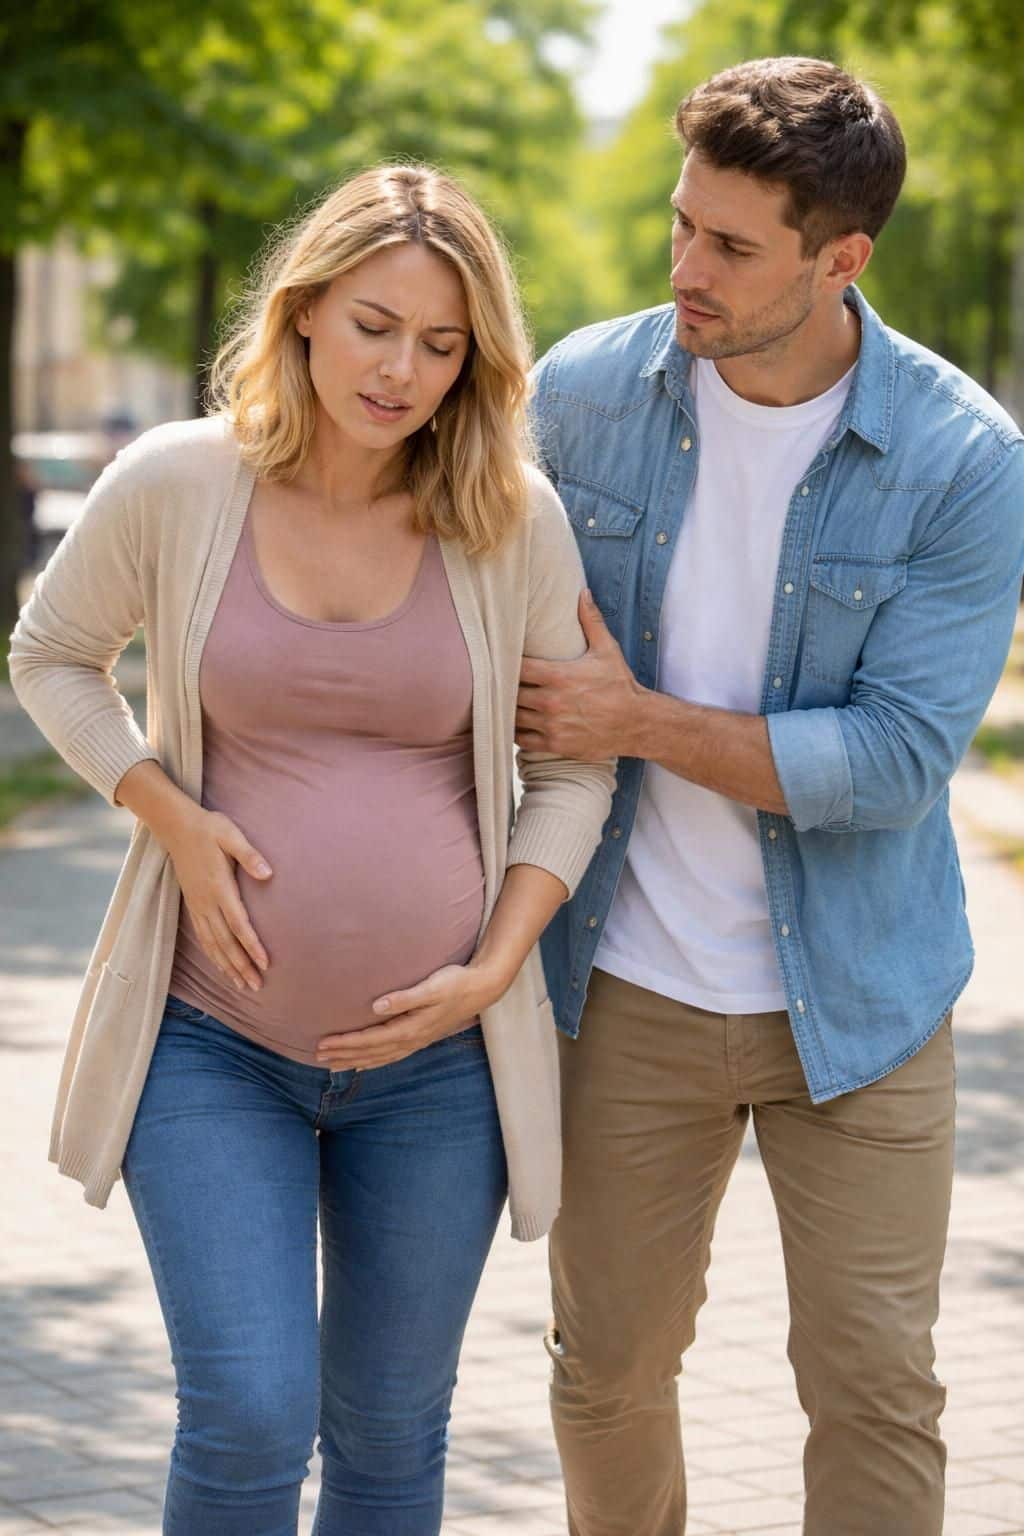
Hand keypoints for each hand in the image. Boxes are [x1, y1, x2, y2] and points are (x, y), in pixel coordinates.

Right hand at [165, 808, 270, 991]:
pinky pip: (203, 937)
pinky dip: (213, 955)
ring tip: (242, 985)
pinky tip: (222, 967)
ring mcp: (197, 906)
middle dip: (241, 966)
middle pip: (226, 942)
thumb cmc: (209, 829)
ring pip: (212, 944)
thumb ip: (250, 855)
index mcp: (219, 887)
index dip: (252, 946)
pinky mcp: (193, 905)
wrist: (177, 827)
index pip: (238, 924)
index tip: (265, 964)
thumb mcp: (232, 835)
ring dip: (227, 966)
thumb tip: (268, 874)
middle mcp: (207, 902)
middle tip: (257, 986)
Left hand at [315, 962, 502, 1069]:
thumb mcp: (432, 986)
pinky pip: (391, 1056)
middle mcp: (411, 1039)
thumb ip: (404, 997)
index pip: (370, 1039)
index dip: (345, 1043)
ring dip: (354, 1061)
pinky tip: (362, 1063)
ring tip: (332, 1065)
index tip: (323, 1043)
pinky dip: (374, 1061)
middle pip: (371, 1052)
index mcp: (411, 1028)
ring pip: (379, 1057)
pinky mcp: (420, 1038)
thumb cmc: (455, 982)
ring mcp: (416, 1041)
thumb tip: (376, 1006)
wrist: (481, 989)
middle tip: (317, 1055)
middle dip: (343, 1054)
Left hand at [516, 589, 643, 758]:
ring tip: (506, 703)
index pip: (516, 668)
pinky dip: (517, 733)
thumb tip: (583, 592)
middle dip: (505, 688)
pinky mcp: (555, 744)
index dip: (506, 664)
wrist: (637, 723)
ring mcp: (551, 725)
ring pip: (513, 717)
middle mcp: (550, 701)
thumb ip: (591, 621)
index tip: (504, 661)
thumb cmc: (620, 685)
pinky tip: (518, 724)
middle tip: (501, 683)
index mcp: (558, 676)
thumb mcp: (607, 650)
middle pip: (510, 693)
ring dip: (509, 710)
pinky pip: (522, 740)